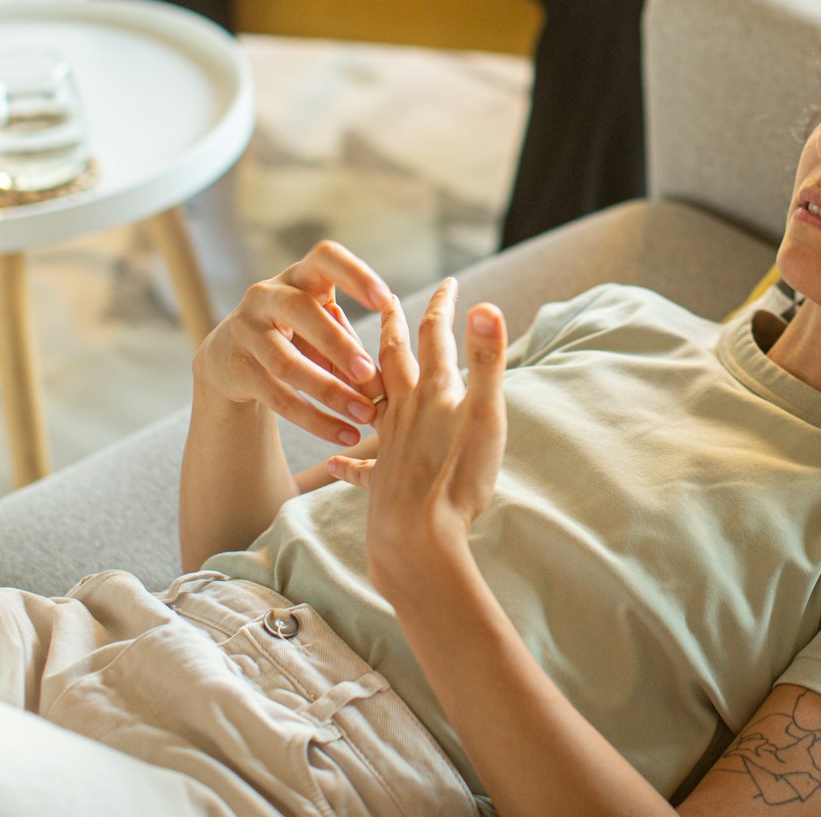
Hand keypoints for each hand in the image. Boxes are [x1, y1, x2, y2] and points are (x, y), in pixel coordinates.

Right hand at [191, 241, 392, 447]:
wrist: (229, 358)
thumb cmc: (296, 337)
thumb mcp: (321, 328)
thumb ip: (350, 344)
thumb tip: (389, 376)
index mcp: (298, 276)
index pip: (325, 258)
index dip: (355, 274)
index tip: (386, 300)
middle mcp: (266, 295)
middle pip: (301, 312)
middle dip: (338, 343)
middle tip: (369, 373)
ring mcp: (245, 330)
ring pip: (287, 362)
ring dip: (329, 391)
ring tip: (365, 415)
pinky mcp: (236, 368)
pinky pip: (278, 397)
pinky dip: (315, 419)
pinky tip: (343, 434)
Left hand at [325, 278, 508, 597]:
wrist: (418, 537)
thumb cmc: (457, 476)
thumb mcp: (484, 413)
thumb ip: (485, 360)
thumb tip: (485, 305)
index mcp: (432, 392)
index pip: (435, 336)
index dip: (443, 307)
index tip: (449, 282)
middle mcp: (405, 412)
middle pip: (394, 359)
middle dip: (395, 328)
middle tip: (388, 302)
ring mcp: (390, 447)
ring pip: (371, 401)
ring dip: (362, 376)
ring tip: (350, 362)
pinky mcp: (383, 484)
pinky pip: (362, 470)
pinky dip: (349, 464)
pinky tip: (335, 463)